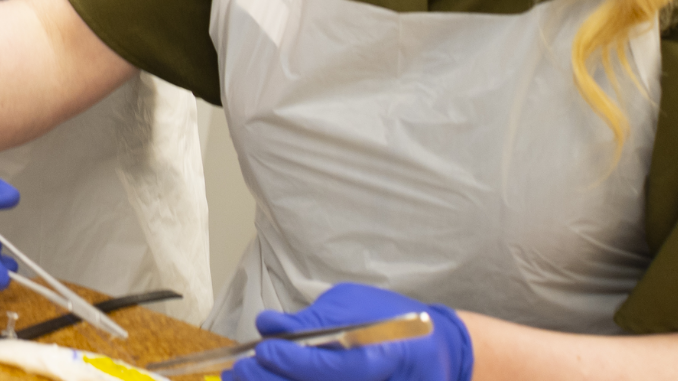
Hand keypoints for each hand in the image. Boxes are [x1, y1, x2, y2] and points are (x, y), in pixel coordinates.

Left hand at [228, 284, 472, 380]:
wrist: (437, 352)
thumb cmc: (393, 322)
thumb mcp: (354, 305)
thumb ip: (314, 318)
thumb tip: (271, 326)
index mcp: (378, 358)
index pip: (331, 368)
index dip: (294, 363)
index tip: (264, 351)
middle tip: (240, 372)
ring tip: (242, 380)